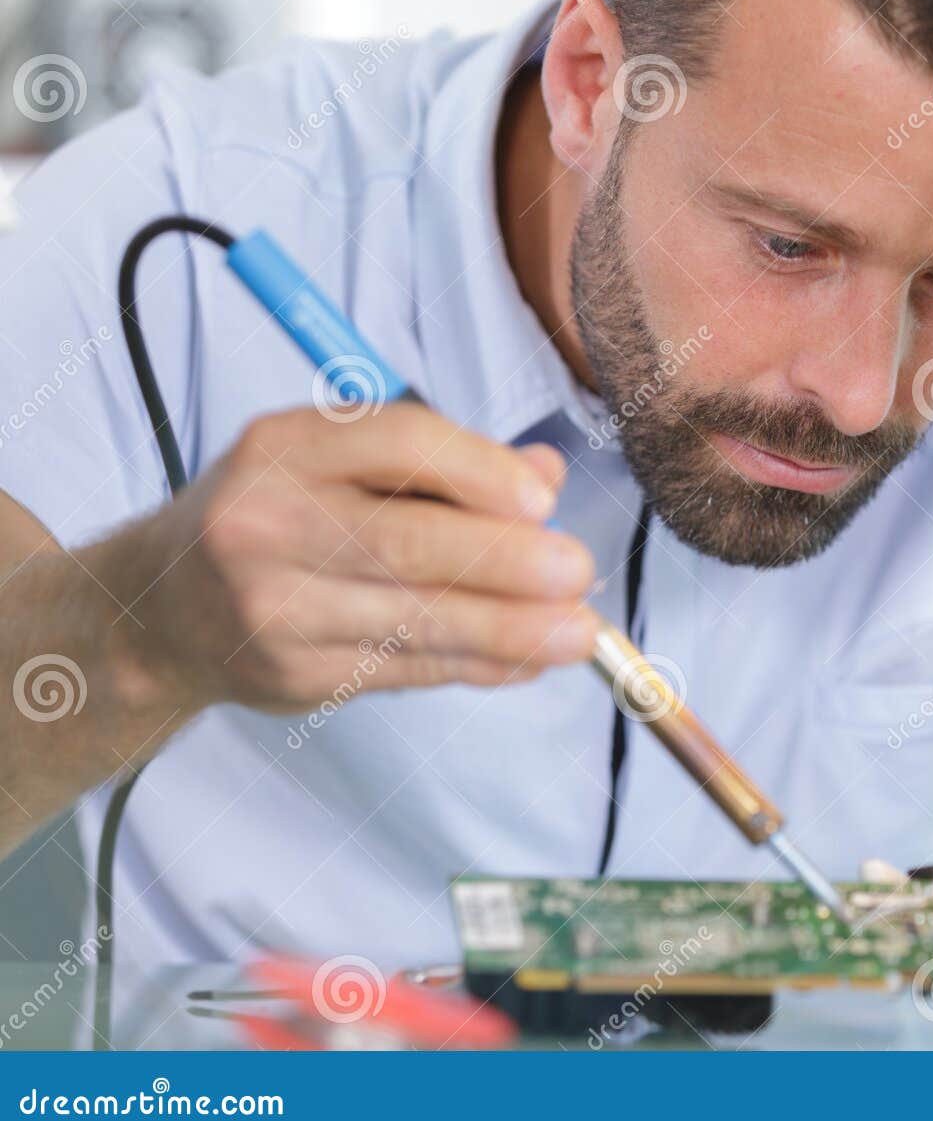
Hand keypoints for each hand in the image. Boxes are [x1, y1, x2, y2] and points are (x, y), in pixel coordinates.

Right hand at [100, 404, 599, 713]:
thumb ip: (444, 464)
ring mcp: (277, 608)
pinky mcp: (298, 677)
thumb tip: (545, 477)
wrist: (165, 609)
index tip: (542, 501)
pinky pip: (411, 670)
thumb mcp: (339, 461)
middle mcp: (269, 524)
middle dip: (506, 562)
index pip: (397, 443)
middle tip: (578, 571)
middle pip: (408, 542)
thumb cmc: (281, 514)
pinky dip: (481, 664)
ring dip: (512, 630)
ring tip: (579, 632)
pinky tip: (529, 659)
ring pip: (416, 619)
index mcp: (285, 447)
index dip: (479, 470)